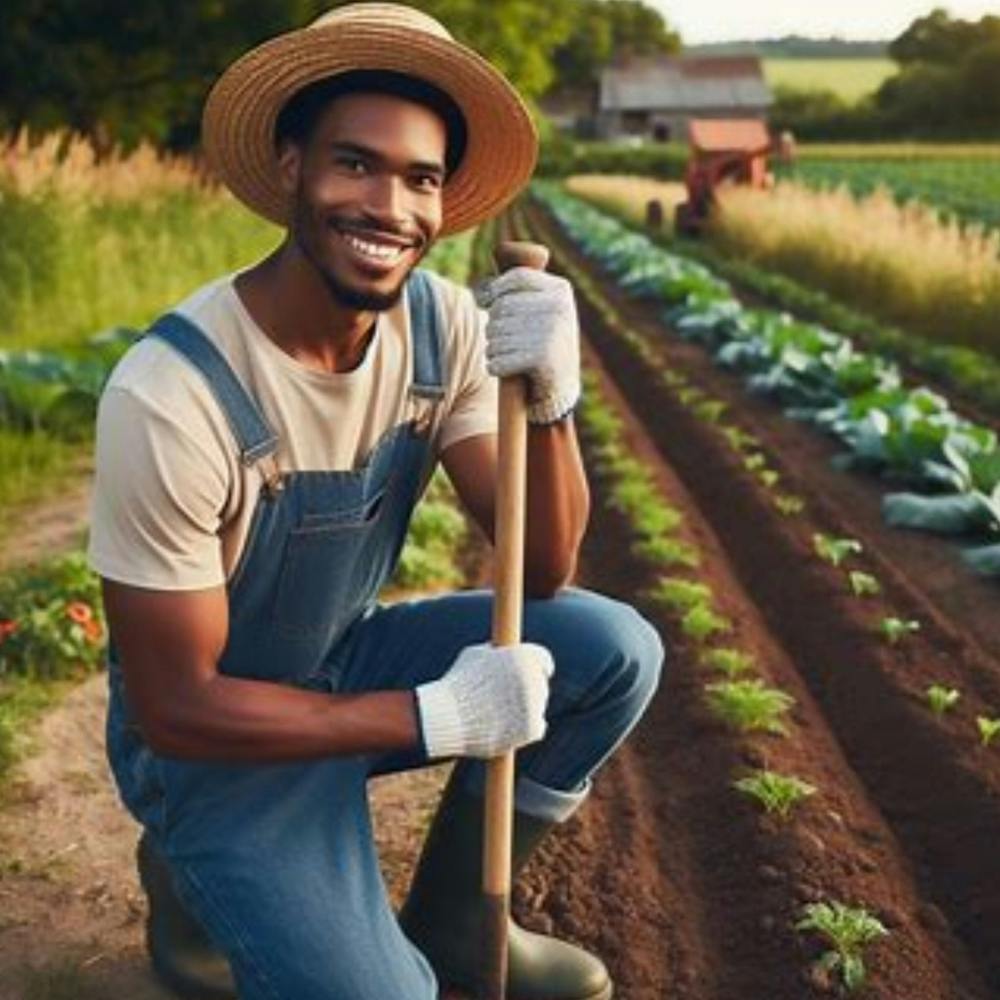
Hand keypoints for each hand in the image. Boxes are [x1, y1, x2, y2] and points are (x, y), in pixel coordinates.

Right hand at [415, 642, 553, 758]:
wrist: (448, 717)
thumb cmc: (457, 684)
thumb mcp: (475, 655)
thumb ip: (497, 653)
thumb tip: (504, 651)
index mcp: (522, 657)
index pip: (544, 660)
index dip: (539, 667)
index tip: (537, 673)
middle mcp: (532, 678)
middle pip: (540, 684)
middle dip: (528, 690)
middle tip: (508, 699)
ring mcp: (534, 704)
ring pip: (538, 706)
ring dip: (526, 709)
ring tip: (498, 714)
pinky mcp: (532, 728)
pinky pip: (538, 727)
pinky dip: (528, 729)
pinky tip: (511, 728)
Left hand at [475, 268, 580, 424]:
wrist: (560, 391)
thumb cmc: (540, 346)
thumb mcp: (537, 312)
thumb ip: (513, 293)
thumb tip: (480, 291)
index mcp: (561, 291)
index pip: (517, 278)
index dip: (495, 289)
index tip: (485, 302)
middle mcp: (559, 309)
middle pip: (501, 307)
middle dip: (494, 327)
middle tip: (505, 342)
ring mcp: (552, 333)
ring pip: (495, 334)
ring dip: (493, 349)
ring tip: (509, 357)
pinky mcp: (542, 360)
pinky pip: (498, 359)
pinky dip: (496, 367)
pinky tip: (506, 370)